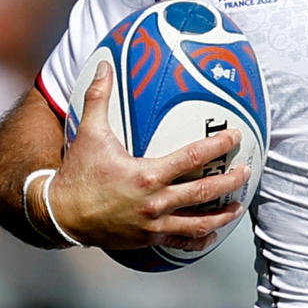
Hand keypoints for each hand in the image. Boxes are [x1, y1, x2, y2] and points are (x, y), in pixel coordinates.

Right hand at [46, 63, 253, 250]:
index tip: (235, 137)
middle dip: (231, 181)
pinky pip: (182, 242)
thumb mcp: (89, 133)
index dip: (218, 145)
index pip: (193, 157)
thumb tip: (103, 65)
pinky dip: (201, 240)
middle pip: (205, 191)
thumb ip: (99, 97)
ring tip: (237, 206)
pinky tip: (212, 234)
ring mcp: (154, 224)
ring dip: (223, 215)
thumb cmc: (77, 173)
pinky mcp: (149, 239)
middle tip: (246, 172)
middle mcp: (156, 201)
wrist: (61, 214)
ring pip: (200, 222)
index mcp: (148, 174)